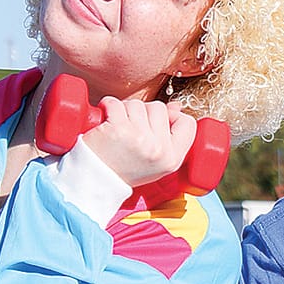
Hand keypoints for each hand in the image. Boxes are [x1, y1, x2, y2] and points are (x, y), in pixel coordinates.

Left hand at [80, 96, 197, 186]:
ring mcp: (140, 139)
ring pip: (138, 104)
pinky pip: (116, 103)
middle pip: (159, 109)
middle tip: (131, 129)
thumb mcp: (155, 160)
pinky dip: (107, 105)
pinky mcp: (119, 129)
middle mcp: (159, 150)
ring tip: (118, 126)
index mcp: (172, 159)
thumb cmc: (125, 169)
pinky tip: (105, 118)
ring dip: (124, 109)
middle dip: (143, 113)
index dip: (174, 116)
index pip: (187, 123)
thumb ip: (170, 136)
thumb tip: (175, 107)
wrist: (96, 181)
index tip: (158, 121)